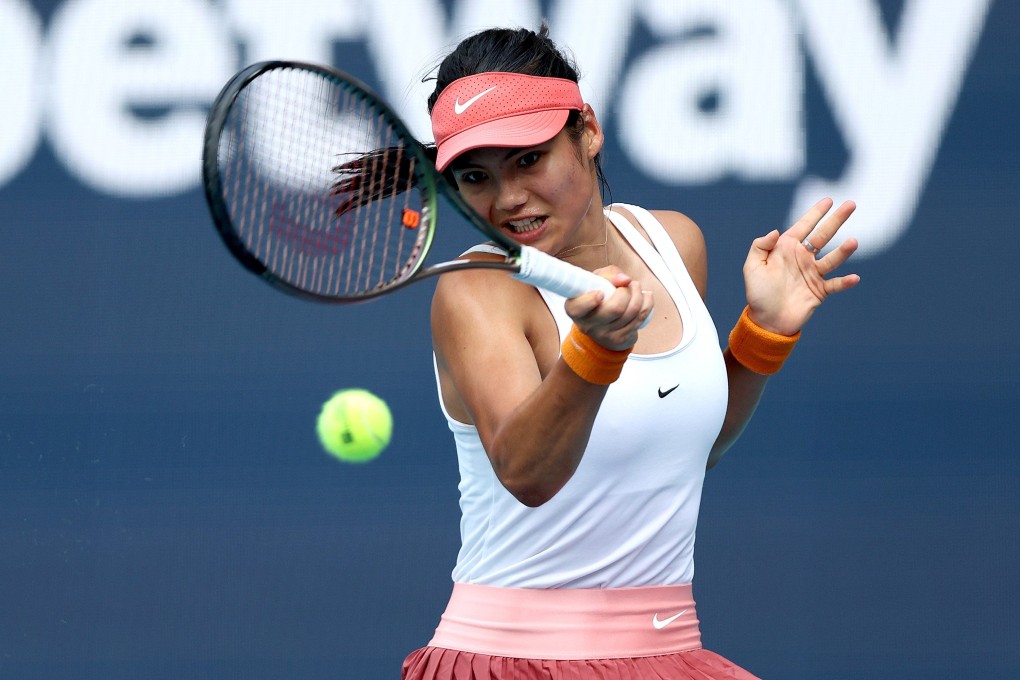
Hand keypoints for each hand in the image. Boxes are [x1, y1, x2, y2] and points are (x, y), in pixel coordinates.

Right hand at [563, 266, 652, 350]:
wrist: (604, 324)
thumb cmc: (599, 296)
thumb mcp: (597, 280)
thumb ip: (609, 274)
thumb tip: (625, 280)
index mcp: (575, 309)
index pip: (580, 307)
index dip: (591, 300)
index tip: (600, 294)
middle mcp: (587, 325)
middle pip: (615, 309)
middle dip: (627, 291)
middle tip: (627, 284)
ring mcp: (604, 335)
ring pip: (631, 312)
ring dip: (639, 294)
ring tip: (636, 287)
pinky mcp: (620, 339)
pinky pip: (640, 318)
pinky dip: (647, 303)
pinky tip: (645, 296)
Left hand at [743, 198, 859, 334]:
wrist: (767, 321)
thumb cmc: (758, 294)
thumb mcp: (752, 268)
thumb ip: (760, 247)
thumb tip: (775, 231)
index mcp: (786, 249)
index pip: (803, 226)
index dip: (815, 213)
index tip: (829, 200)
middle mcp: (802, 258)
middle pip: (823, 235)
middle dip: (836, 220)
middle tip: (851, 204)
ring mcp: (813, 274)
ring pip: (832, 258)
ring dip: (843, 251)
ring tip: (853, 242)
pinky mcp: (820, 291)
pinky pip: (835, 284)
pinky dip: (845, 282)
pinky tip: (854, 277)